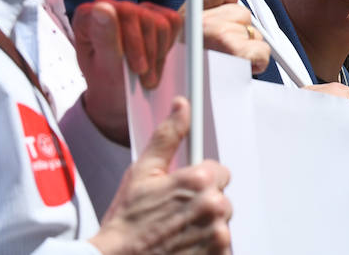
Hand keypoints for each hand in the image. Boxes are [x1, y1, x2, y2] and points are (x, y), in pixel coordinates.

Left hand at [75, 0, 182, 143]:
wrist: (119, 93)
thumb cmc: (106, 82)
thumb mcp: (104, 66)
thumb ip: (104, 37)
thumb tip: (102, 8)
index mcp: (90, 16)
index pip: (124, 13)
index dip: (135, 41)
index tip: (138, 68)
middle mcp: (112, 7)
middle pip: (146, 18)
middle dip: (149, 52)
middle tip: (145, 77)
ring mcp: (135, 10)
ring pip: (162, 23)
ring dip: (158, 54)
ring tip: (148, 74)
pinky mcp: (154, 15)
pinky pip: (173, 23)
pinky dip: (167, 46)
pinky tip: (155, 59)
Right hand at [90, 97, 232, 254]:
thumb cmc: (126, 223)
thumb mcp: (142, 173)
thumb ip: (168, 137)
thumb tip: (182, 107)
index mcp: (199, 180)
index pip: (218, 172)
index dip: (198, 181)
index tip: (181, 193)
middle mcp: (214, 206)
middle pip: (221, 197)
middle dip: (202, 204)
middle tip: (174, 216)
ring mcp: (218, 234)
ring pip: (221, 222)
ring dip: (205, 227)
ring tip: (177, 233)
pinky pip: (221, 245)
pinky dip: (206, 246)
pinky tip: (183, 246)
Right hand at [184, 0, 270, 75]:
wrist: (180, 108)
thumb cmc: (187, 77)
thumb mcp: (186, 39)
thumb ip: (207, 8)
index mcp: (184, 17)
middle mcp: (197, 21)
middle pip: (241, 12)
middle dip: (239, 32)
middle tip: (222, 54)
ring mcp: (216, 34)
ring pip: (252, 32)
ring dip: (247, 49)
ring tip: (226, 66)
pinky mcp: (233, 50)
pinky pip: (261, 49)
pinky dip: (256, 62)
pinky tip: (239, 71)